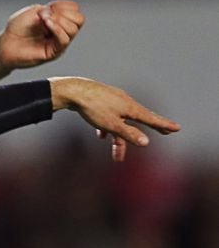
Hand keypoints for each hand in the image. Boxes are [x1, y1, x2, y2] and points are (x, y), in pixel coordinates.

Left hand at [0, 0, 84, 70]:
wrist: (6, 43)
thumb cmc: (17, 27)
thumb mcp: (33, 11)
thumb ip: (49, 9)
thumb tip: (59, 14)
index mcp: (57, 19)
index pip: (75, 10)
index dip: (65, 5)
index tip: (50, 6)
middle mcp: (61, 31)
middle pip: (79, 19)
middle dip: (65, 13)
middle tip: (47, 14)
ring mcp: (58, 42)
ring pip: (74, 29)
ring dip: (59, 20)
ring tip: (44, 20)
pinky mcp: (54, 52)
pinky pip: (64, 40)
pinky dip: (57, 29)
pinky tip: (47, 24)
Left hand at [49, 77, 181, 161]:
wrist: (71, 91)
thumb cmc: (92, 108)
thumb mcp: (112, 125)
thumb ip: (129, 134)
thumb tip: (146, 142)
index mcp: (129, 107)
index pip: (151, 118)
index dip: (164, 125)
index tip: (177, 128)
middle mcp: (123, 101)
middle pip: (139, 118)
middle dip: (149, 129)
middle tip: (165, 132)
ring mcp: (112, 99)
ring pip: (121, 122)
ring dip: (119, 139)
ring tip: (117, 156)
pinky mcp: (101, 99)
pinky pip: (109, 116)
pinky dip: (108, 128)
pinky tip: (100, 136)